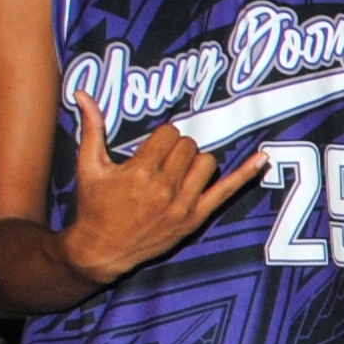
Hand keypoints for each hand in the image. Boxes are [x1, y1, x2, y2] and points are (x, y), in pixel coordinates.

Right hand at [57, 92, 266, 283]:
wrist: (100, 250)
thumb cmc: (93, 206)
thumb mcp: (89, 166)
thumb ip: (91, 128)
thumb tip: (81, 94)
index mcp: (140, 172)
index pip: (169, 134)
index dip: (160, 137)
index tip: (151, 148)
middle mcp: (164, 188)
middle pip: (188, 146)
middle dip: (176, 148)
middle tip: (161, 161)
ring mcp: (183, 205)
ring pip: (207, 162)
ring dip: (195, 161)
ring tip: (178, 171)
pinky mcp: (194, 219)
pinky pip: (227, 191)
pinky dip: (246, 174)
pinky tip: (262, 158)